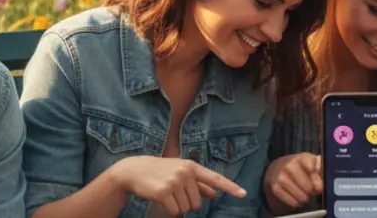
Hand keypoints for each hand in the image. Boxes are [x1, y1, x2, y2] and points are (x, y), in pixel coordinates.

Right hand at [111, 156, 245, 214]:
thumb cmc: (160, 172)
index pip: (214, 178)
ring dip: (177, 205)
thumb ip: (198, 183)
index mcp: (191, 166)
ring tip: (165, 192)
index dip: (230, 187)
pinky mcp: (164, 191)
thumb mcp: (180, 173)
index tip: (243, 194)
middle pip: (197, 203)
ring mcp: (174, 181)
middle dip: (186, 202)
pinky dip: (169, 209)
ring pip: (187, 208)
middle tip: (173, 191)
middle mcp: (185, 172)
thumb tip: (214, 192)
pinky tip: (160, 198)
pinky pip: (175, 211)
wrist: (134, 170)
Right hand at [263, 153, 322, 210]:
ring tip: (305, 195)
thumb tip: (320, 185)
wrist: (277, 169)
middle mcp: (289, 164)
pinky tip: (296, 198)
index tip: (318, 184)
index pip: (309, 163)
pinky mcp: (275, 187)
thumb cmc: (299, 168)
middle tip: (311, 190)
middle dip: (312, 191)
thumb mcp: (311, 165)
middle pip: (308, 186)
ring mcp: (281, 176)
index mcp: (301, 158)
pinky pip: (293, 202)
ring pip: (301, 196)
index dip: (315, 175)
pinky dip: (297, 203)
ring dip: (305, 199)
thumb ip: (319, 172)